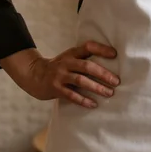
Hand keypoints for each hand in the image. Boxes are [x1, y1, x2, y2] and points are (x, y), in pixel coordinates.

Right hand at [1, 41, 119, 108]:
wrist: (34, 75)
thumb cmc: (58, 67)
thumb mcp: (68, 58)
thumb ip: (83, 59)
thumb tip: (109, 64)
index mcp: (71, 53)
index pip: (88, 47)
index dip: (101, 49)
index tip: (115, 54)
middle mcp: (66, 63)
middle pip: (87, 66)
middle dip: (103, 74)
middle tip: (116, 81)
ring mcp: (60, 76)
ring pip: (81, 81)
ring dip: (96, 87)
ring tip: (109, 93)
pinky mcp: (55, 88)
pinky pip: (71, 95)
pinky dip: (83, 100)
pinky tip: (93, 104)